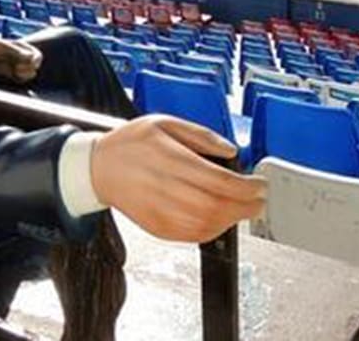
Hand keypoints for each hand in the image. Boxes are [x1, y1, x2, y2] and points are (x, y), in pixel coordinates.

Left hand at [0, 39, 41, 82]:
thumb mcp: (3, 47)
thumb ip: (18, 52)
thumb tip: (33, 58)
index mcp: (21, 48)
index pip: (36, 55)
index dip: (36, 59)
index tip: (32, 63)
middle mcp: (20, 59)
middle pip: (35, 66)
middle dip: (29, 68)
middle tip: (18, 69)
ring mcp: (16, 68)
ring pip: (30, 74)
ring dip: (25, 74)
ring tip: (15, 72)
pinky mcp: (10, 78)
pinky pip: (21, 81)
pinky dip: (20, 79)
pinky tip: (13, 76)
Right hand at [90, 115, 266, 243]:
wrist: (98, 168)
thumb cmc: (130, 143)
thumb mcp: (165, 122)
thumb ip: (201, 135)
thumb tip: (231, 150)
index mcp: (170, 159)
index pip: (218, 180)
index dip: (246, 187)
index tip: (260, 185)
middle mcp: (165, 187)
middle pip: (216, 206)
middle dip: (246, 207)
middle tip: (260, 201)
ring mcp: (159, 211)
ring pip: (206, 225)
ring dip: (231, 220)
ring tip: (242, 209)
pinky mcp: (156, 227)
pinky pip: (191, 237)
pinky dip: (213, 231)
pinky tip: (220, 219)